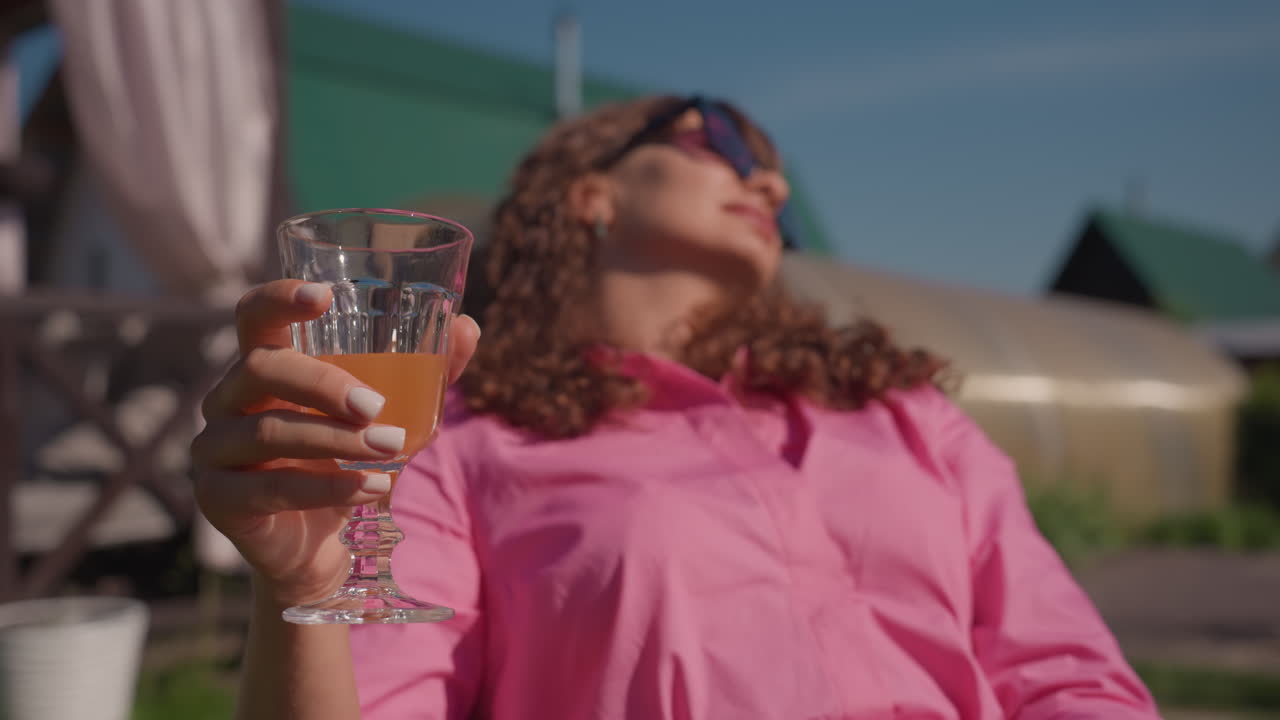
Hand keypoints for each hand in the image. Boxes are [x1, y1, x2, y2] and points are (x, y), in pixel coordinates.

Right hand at [191, 280, 479, 606]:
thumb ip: (427, 372)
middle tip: (376, 407)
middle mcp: (228, 399)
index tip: (324, 296)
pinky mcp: (216, 498)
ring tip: (389, 450)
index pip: (254, 315)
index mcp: (265, 365)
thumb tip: (468, 326)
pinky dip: (327, 487)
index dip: (279, 298)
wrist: (323, 548)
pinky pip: (268, 487)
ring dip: (336, 441)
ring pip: (267, 431)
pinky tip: (371, 488)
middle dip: (323, 384)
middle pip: (260, 368)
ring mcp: (213, 448)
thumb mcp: (394, 415)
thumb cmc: (350, 464)